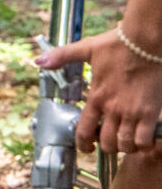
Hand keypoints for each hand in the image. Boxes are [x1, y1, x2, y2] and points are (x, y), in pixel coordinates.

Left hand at [37, 30, 161, 153]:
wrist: (145, 40)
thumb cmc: (118, 44)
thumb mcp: (86, 48)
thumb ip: (62, 56)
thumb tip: (39, 61)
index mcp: (96, 96)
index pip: (84, 131)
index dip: (84, 145)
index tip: (87, 148)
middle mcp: (112, 108)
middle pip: (107, 144)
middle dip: (107, 147)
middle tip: (110, 141)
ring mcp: (132, 112)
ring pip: (125, 145)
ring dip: (126, 147)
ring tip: (127, 141)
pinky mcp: (149, 112)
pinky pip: (145, 140)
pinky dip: (144, 144)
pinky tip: (143, 138)